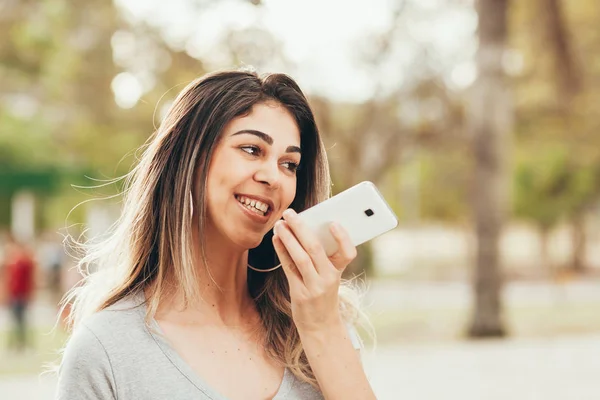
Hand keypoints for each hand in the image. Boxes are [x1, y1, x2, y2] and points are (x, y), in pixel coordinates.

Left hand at [272, 209, 356, 333]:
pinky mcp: (299, 293)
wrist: (321, 326)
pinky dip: (282, 251)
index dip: (342, 237)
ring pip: (300, 257)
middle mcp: (329, 279)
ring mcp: (314, 287)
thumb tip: (304, 228)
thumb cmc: (324, 294)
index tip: (333, 222)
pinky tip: (276, 239)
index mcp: (339, 272)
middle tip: (290, 213)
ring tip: (279, 224)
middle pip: (315, 248)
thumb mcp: (330, 277)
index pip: (348, 253)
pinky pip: (289, 268)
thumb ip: (323, 257)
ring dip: (288, 238)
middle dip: (301, 228)